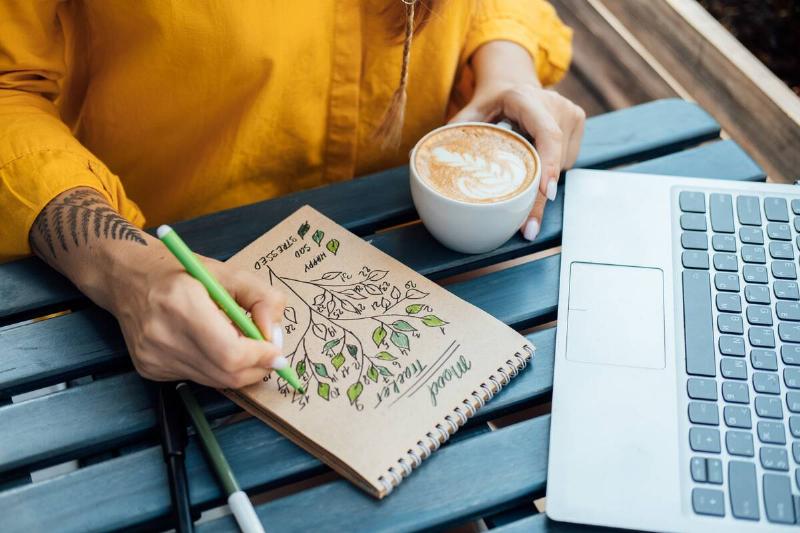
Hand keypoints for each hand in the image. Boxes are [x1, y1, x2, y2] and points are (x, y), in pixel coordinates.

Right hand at [28, 186, 286, 388]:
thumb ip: (262, 299)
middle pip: (225, 373)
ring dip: (237, 368)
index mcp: (182, 304)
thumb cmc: (180, 272)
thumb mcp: (228, 273)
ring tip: (238, 343)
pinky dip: (214, 367)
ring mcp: (153, 356)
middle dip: (256, 368)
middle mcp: (163, 335)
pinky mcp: (149, 368)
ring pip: (214, 381)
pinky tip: (209, 345)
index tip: (277, 351)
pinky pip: (197, 378)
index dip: (260, 357)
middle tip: (269, 354)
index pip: (231, 353)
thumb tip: (275, 335)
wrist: (127, 277)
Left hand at [449, 41, 585, 240]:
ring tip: (525, 193)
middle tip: (528, 228)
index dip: (547, 165)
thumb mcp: (471, 111)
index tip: (546, 193)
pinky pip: (567, 160)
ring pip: (561, 164)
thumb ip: (454, 132)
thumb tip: (420, 158)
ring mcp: (570, 113)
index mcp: (526, 99)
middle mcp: (554, 104)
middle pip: (553, 159)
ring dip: (543, 183)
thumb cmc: (491, 100)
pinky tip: (536, 171)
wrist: (515, 82)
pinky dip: (550, 172)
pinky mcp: (578, 124)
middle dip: (540, 197)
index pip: (546, 135)